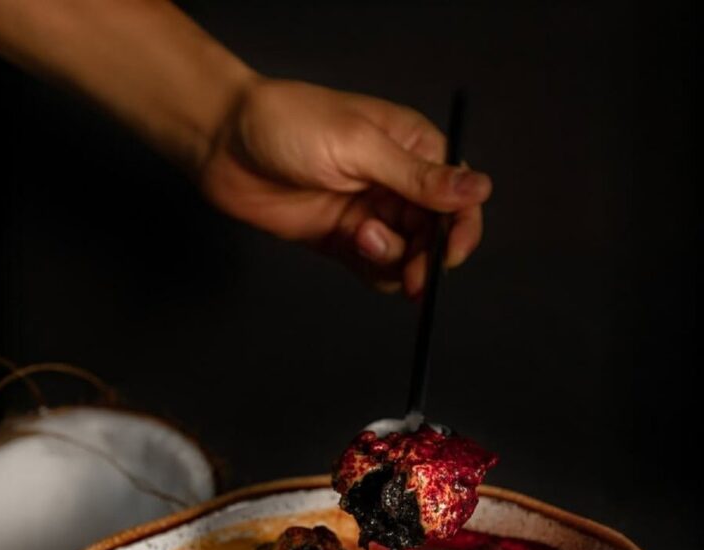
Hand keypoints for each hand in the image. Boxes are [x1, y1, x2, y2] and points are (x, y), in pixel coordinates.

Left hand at [200, 77, 491, 296]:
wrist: (225, 144)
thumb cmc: (288, 123)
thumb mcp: (360, 146)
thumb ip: (419, 178)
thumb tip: (478, 189)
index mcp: (413, 149)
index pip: (458, 197)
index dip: (461, 230)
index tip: (448, 255)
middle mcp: (397, 184)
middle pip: (436, 236)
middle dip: (426, 257)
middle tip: (412, 273)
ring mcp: (371, 213)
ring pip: (408, 257)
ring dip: (394, 259)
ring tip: (360, 237)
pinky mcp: (345, 239)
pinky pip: (377, 269)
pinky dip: (375, 270)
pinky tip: (353, 247)